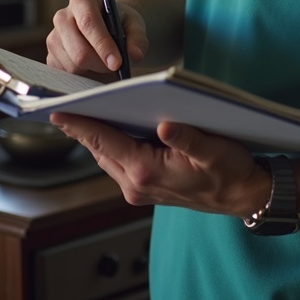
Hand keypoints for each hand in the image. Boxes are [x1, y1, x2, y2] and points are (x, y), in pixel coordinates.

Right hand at [46, 0, 148, 77]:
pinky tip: (92, 66)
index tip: (117, 63)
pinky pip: (66, 75)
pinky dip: (83, 76)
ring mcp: (53, 37)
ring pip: (73, 66)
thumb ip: (137, 37)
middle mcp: (62, 16)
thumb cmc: (118, 21)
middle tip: (116, 66)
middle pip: (79, 50)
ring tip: (105, 63)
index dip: (103, 45)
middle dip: (101, 64)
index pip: (89, 23)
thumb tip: (135, 55)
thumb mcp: (133, 23)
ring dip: (93, 71)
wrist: (106, 25)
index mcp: (81, 0)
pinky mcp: (50, 57)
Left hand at [50, 113, 269, 216]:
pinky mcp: (146, 187)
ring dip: (96, 136)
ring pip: (107, 157)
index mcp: (148, 172)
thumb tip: (165, 125)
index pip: (105, 142)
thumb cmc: (230, 171)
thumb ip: (188, 138)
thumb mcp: (214, 151)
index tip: (56, 112)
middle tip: (62, 103)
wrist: (243, 197)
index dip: (80, 125)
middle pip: (100, 150)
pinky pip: (119, 162)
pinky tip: (112, 127)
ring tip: (81, 111)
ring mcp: (140, 189)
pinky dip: (111, 144)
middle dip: (82, 127)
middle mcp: (137, 184)